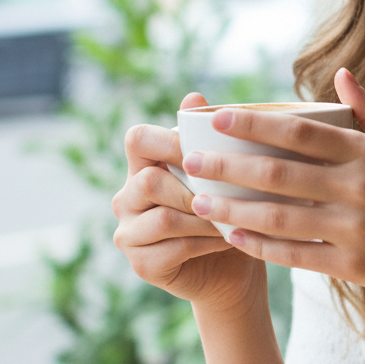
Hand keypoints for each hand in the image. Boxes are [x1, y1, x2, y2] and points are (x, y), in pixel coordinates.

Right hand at [112, 92, 265, 312]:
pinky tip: (230, 239)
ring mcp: (129, 233)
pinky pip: (173, 247)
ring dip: (207, 217)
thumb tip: (194, 95)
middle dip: (195, 187)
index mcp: (143, 167)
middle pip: (149, 180)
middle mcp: (127, 198)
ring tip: (236, 217)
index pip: (137, 138)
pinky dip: (208, 242)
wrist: (235, 268)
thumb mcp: (224, 172)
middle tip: (229, 193)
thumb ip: (207, 138)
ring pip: (163, 217)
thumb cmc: (229, 211)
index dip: (170, 141)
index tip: (206, 152)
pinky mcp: (142, 265)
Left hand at [181, 70, 364, 319]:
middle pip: (277, 173)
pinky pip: (293, 254)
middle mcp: (359, 188)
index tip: (217, 119)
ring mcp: (354, 229)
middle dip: (226, 166)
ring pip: (276, 217)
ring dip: (231, 209)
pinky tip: (232, 238)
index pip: (300, 132)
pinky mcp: (351, 266)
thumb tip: (342, 76)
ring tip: (199, 202)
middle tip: (190, 161)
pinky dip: (258, 246)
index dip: (254, 124)